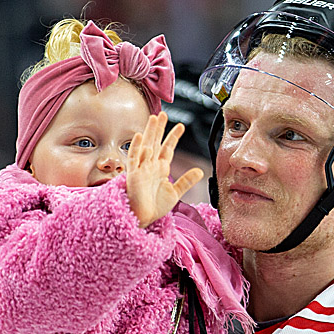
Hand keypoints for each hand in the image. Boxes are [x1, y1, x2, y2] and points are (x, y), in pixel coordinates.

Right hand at [126, 112, 204, 227]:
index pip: (167, 148)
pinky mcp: (133, 176)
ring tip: (154, 119)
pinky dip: (137, 148)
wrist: (142, 219)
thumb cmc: (154, 206)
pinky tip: (141, 137)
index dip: (173, 137)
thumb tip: (200, 171)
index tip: (181, 126)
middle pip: (155, 142)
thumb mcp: (174, 193)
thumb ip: (186, 181)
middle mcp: (150, 166)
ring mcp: (141, 169)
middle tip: (163, 113)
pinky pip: (134, 159)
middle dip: (160, 128)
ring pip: (145, 146)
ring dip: (149, 133)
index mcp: (160, 169)